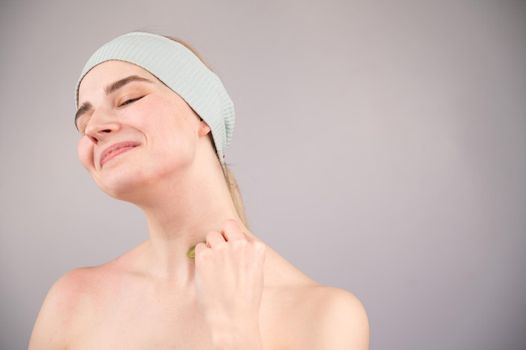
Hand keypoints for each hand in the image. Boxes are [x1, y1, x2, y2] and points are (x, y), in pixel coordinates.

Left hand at [193, 218, 265, 345]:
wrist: (232, 318)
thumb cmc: (244, 300)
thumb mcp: (255, 272)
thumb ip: (247, 254)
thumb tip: (233, 242)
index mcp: (256, 248)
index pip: (239, 229)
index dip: (234, 240)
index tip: (232, 252)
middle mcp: (240, 245)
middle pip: (226, 225)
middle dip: (223, 237)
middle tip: (221, 255)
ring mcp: (222, 250)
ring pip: (211, 235)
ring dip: (210, 247)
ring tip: (214, 266)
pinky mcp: (205, 257)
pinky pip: (199, 247)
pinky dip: (201, 257)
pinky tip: (207, 271)